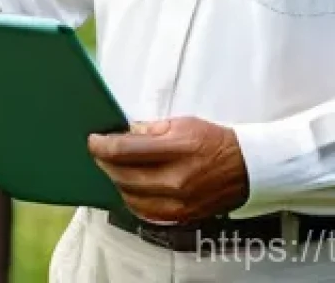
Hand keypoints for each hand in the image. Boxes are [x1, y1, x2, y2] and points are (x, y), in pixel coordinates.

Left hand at [88, 117, 249, 223]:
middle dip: (104, 163)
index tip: (93, 140)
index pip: (125, 151)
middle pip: (123, 176)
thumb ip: (149, 130)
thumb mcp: (180, 123)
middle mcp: (176, 181)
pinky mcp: (183, 217)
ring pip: (131, 197)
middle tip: (98, 152)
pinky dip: (132, 200)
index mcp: (176, 151)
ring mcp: (180, 203)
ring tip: (111, 168)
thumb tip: (121, 133)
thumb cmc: (212, 140)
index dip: (102, 146)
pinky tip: (128, 187)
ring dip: (116, 182)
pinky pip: (147, 213)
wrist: (247, 168)